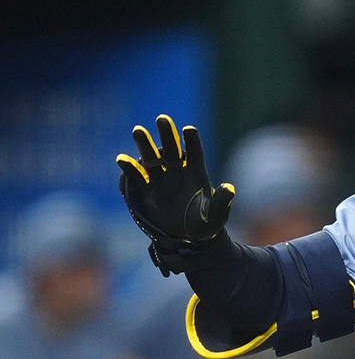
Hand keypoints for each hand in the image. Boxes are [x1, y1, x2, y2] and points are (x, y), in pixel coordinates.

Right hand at [117, 115, 233, 273]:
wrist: (190, 239)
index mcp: (197, 173)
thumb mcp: (217, 214)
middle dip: (167, 134)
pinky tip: (121, 159)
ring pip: (153, 158)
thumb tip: (230, 188)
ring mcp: (162, 180)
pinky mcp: (148, 192)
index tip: (188, 129)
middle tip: (162, 118)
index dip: (192, 141)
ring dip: (145, 145)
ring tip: (138, 130)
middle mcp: (178, 172)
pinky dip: (129, 168)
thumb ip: (222, 200)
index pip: (195, 152)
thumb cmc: (207, 225)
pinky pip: (137, 177)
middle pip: (172, 149)